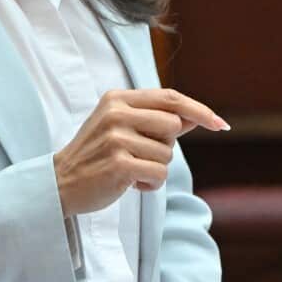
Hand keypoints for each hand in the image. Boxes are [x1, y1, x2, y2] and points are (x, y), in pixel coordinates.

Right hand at [52, 89, 228, 217]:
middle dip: (165, 146)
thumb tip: (196, 117)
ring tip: (130, 171)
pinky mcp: (119, 164)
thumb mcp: (120, 127)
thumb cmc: (96, 155)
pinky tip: (130, 184)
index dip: (199, 110)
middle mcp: (116, 113)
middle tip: (139, 154)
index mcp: (117, 98)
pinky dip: (151, 184)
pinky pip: (159, 174)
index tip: (221, 124)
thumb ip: (154, 119)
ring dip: (155, 168)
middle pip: (173, 126)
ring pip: (168, 154)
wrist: (61, 183)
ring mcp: (116, 138)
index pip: (170, 98)